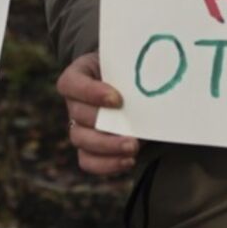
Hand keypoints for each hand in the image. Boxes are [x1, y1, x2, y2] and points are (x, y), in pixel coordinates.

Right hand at [57, 52, 138, 174]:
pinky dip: (107, 164)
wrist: (128, 87)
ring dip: (107, 147)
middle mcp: (73, 103)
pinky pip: (87, 161)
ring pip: (80, 140)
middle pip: (78, 115)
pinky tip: (128, 160)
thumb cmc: (125, 71)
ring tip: (133, 148)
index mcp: (77, 76)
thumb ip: (131, 70)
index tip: (117, 99)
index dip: (90, 93)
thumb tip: (156, 77)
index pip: (70, 84)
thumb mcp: (124, 63)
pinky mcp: (88, 147)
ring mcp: (78, 126)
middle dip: (105, 125)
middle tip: (131, 131)